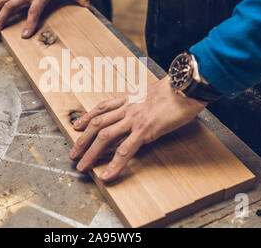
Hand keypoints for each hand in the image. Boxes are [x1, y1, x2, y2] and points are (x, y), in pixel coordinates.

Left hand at [69, 76, 206, 181]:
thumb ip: (144, 105)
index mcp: (130, 99)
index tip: (77, 126)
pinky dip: (114, 164)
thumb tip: (143, 114)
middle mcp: (128, 108)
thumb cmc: (177, 90)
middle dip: (82, 139)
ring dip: (91, 153)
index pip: (102, 108)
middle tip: (73, 152)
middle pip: (97, 123)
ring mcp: (134, 119)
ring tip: (82, 166)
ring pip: (105, 136)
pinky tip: (107, 175)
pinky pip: (125, 150)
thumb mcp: (155, 95)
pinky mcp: (145, 130)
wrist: (187, 86)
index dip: (87, 117)